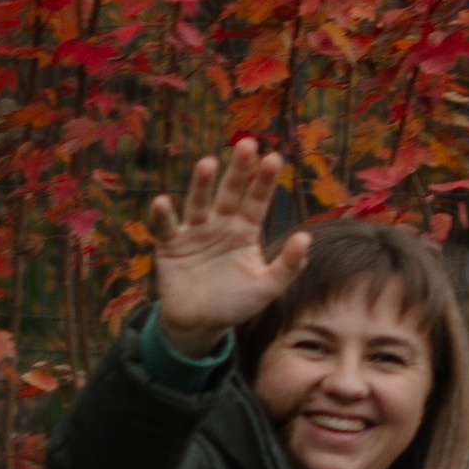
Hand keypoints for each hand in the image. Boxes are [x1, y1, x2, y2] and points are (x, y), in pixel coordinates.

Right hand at [148, 142, 304, 353]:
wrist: (199, 324)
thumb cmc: (235, 304)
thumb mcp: (266, 288)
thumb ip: (288, 266)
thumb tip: (306, 238)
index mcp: (244, 230)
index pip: (256, 200)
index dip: (264, 181)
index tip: (274, 158)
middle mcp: (220, 224)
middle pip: (230, 192)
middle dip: (238, 170)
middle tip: (247, 144)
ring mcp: (193, 232)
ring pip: (198, 203)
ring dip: (202, 184)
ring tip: (208, 163)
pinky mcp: (169, 245)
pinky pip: (165, 228)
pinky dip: (162, 216)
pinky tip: (163, 202)